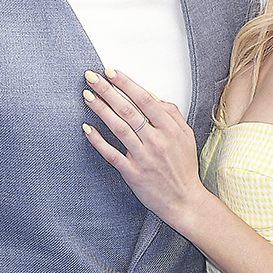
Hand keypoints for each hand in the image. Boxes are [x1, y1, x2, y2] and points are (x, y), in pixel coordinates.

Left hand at [82, 69, 207, 233]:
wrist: (184, 200)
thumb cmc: (183, 167)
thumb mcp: (186, 136)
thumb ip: (171, 114)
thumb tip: (151, 96)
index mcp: (170, 129)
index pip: (145, 99)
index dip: (126, 84)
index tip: (111, 72)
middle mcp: (156, 141)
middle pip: (128, 110)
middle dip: (108, 91)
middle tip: (92, 78)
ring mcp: (143, 157)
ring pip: (119, 128)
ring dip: (101, 110)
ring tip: (87, 96)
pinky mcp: (133, 173)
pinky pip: (112, 154)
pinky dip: (98, 141)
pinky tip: (87, 128)